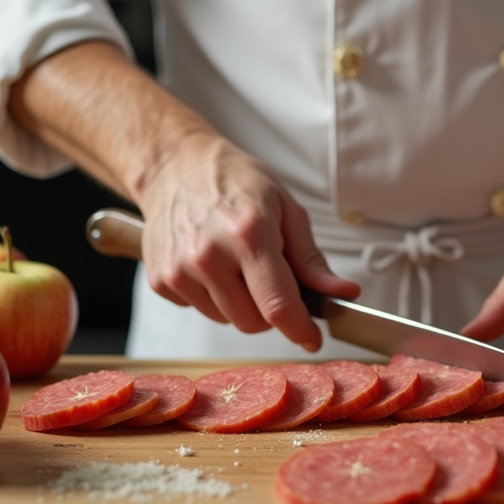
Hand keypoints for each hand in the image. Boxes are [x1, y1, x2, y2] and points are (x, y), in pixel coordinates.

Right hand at [137, 132, 359, 349]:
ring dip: (241, 303)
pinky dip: (212, 296)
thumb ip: (312, 259)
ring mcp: (179, 270)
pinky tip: (210, 264)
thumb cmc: (234, 182)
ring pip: (227, 320)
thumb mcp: (285, 209)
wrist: (175, 166)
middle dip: (270, 310)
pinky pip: (200, 310)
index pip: (278, 304)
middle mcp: (209, 254)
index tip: (313, 338)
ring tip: (235, 263)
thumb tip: (342, 294)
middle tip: (270, 278)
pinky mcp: (160, 280)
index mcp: (248, 233)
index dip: (300, 330)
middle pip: (253, 322)